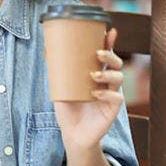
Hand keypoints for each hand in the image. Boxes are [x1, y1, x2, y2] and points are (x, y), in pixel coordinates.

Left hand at [53, 28, 123, 151]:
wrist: (73, 134)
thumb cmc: (68, 109)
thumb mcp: (60, 88)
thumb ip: (57, 72)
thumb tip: (47, 49)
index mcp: (97, 74)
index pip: (106, 56)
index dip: (110, 43)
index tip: (110, 32)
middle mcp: (107, 83)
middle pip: (116, 64)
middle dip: (110, 56)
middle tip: (98, 53)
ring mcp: (112, 95)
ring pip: (119, 78)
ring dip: (108, 74)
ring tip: (93, 75)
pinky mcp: (113, 110)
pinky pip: (116, 98)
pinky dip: (107, 95)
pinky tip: (96, 95)